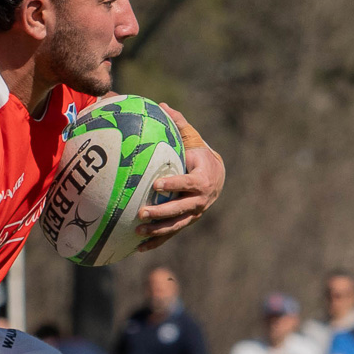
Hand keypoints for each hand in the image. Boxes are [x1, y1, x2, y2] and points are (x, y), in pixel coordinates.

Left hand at [137, 105, 223, 250]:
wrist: (217, 176)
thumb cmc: (198, 154)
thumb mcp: (192, 139)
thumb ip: (178, 124)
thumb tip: (161, 105)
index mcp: (202, 179)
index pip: (188, 183)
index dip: (174, 183)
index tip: (156, 184)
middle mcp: (200, 200)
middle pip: (181, 209)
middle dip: (162, 212)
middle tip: (142, 211)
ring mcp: (193, 214)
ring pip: (175, 225)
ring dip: (157, 230)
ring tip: (137, 231)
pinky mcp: (186, 222)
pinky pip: (170, 234)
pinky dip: (156, 242)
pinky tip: (137, 248)